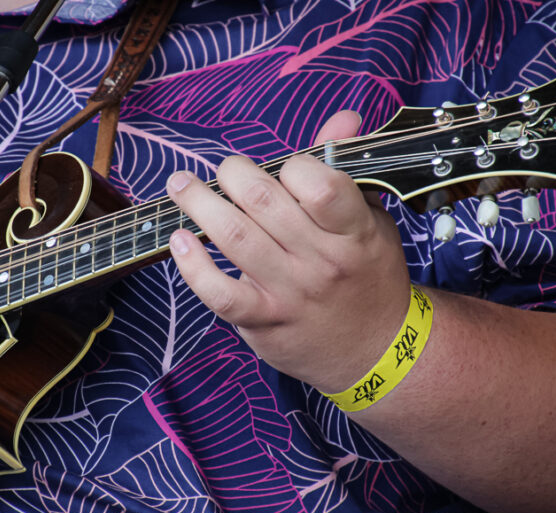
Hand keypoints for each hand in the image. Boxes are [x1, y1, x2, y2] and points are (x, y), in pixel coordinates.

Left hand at [166, 111, 411, 392]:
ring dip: (199, 203)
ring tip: (181, 185)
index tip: (283, 166)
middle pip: (264, 203)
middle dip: (234, 173)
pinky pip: (219, 293)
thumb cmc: (368, 274)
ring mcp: (290, 293)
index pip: (322, 186)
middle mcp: (322, 262)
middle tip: (227, 170)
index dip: (294, 165)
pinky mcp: (264, 321)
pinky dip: (192, 266)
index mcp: (355, 231)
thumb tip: (344, 118)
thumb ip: (348, 170)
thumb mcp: (372, 221)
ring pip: (235, 238)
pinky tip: (179, 240)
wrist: (376, 350)